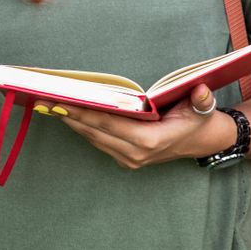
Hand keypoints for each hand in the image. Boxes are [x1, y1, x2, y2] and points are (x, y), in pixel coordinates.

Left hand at [38, 85, 234, 168]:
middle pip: (96, 132)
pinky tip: (71, 116)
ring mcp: (130, 159)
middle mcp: (136, 154)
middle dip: (71, 116)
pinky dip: (84, 128)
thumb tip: (201, 90)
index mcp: (152, 140)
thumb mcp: (203, 108)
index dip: (86, 113)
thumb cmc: (199, 122)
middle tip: (47, 100)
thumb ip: (201, 100)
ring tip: (52, 105)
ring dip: (73, 122)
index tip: (65, 102)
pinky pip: (100, 142)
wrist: (203, 143)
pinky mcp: (125, 159)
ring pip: (94, 139)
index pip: (111, 124)